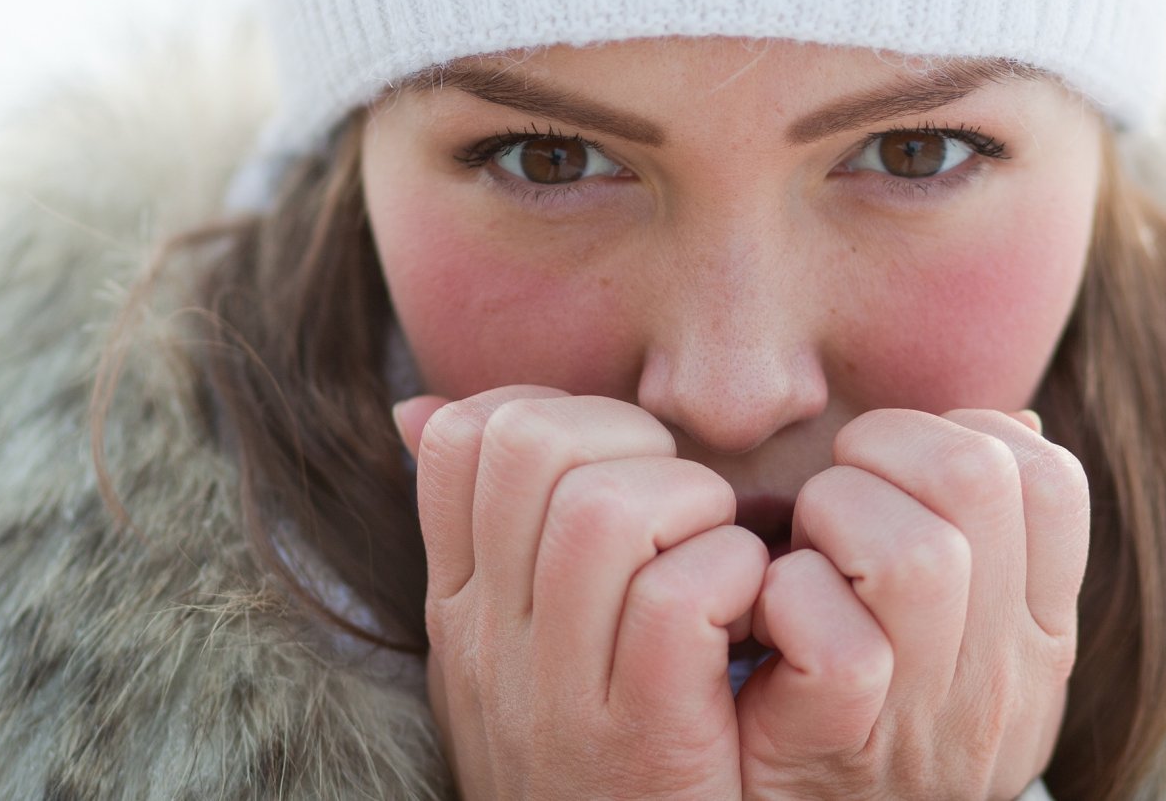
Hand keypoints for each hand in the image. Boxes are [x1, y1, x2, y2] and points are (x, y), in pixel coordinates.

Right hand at [395, 387, 766, 799]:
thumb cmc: (587, 756)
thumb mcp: (507, 649)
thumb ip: (487, 537)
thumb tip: (418, 409)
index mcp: (460, 602)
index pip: (470, 434)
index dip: (562, 412)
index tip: (622, 467)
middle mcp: (490, 637)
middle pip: (534, 444)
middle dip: (632, 442)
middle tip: (683, 508)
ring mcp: (556, 691)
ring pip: (609, 509)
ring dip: (695, 507)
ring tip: (721, 557)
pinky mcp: (640, 739)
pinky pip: (678, 596)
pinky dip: (733, 575)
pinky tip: (747, 614)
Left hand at [735, 409, 1089, 799]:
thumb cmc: (879, 710)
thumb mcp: (964, 635)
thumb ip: (992, 542)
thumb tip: (1017, 425)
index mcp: (1040, 629)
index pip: (1048, 477)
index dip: (964, 434)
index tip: (901, 468)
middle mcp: (1005, 671)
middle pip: (977, 481)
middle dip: (886, 448)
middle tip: (835, 492)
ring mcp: (931, 715)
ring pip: (918, 553)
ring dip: (833, 515)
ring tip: (804, 549)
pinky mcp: (847, 747)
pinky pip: (839, 642)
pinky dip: (786, 596)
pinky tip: (767, 613)